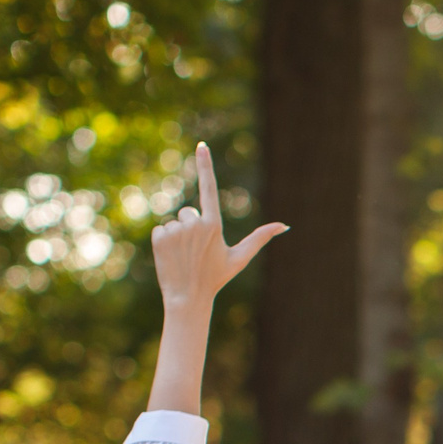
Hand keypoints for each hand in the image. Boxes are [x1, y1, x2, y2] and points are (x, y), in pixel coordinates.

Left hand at [150, 143, 285, 310]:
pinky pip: (160, 229)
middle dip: (191, 228)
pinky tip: (170, 257)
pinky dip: (163, 242)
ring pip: (174, 222)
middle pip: (189, 213)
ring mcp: (175, 231)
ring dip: (177, 237)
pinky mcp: (159, 237)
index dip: (205, 165)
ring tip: (183, 257)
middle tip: (195, 252)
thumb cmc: (216, 278)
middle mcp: (194, 224)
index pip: (209, 188)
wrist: (188, 298)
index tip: (202, 145)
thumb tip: (283, 225)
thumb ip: (260, 238)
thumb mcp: (240, 257)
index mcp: (214, 226)